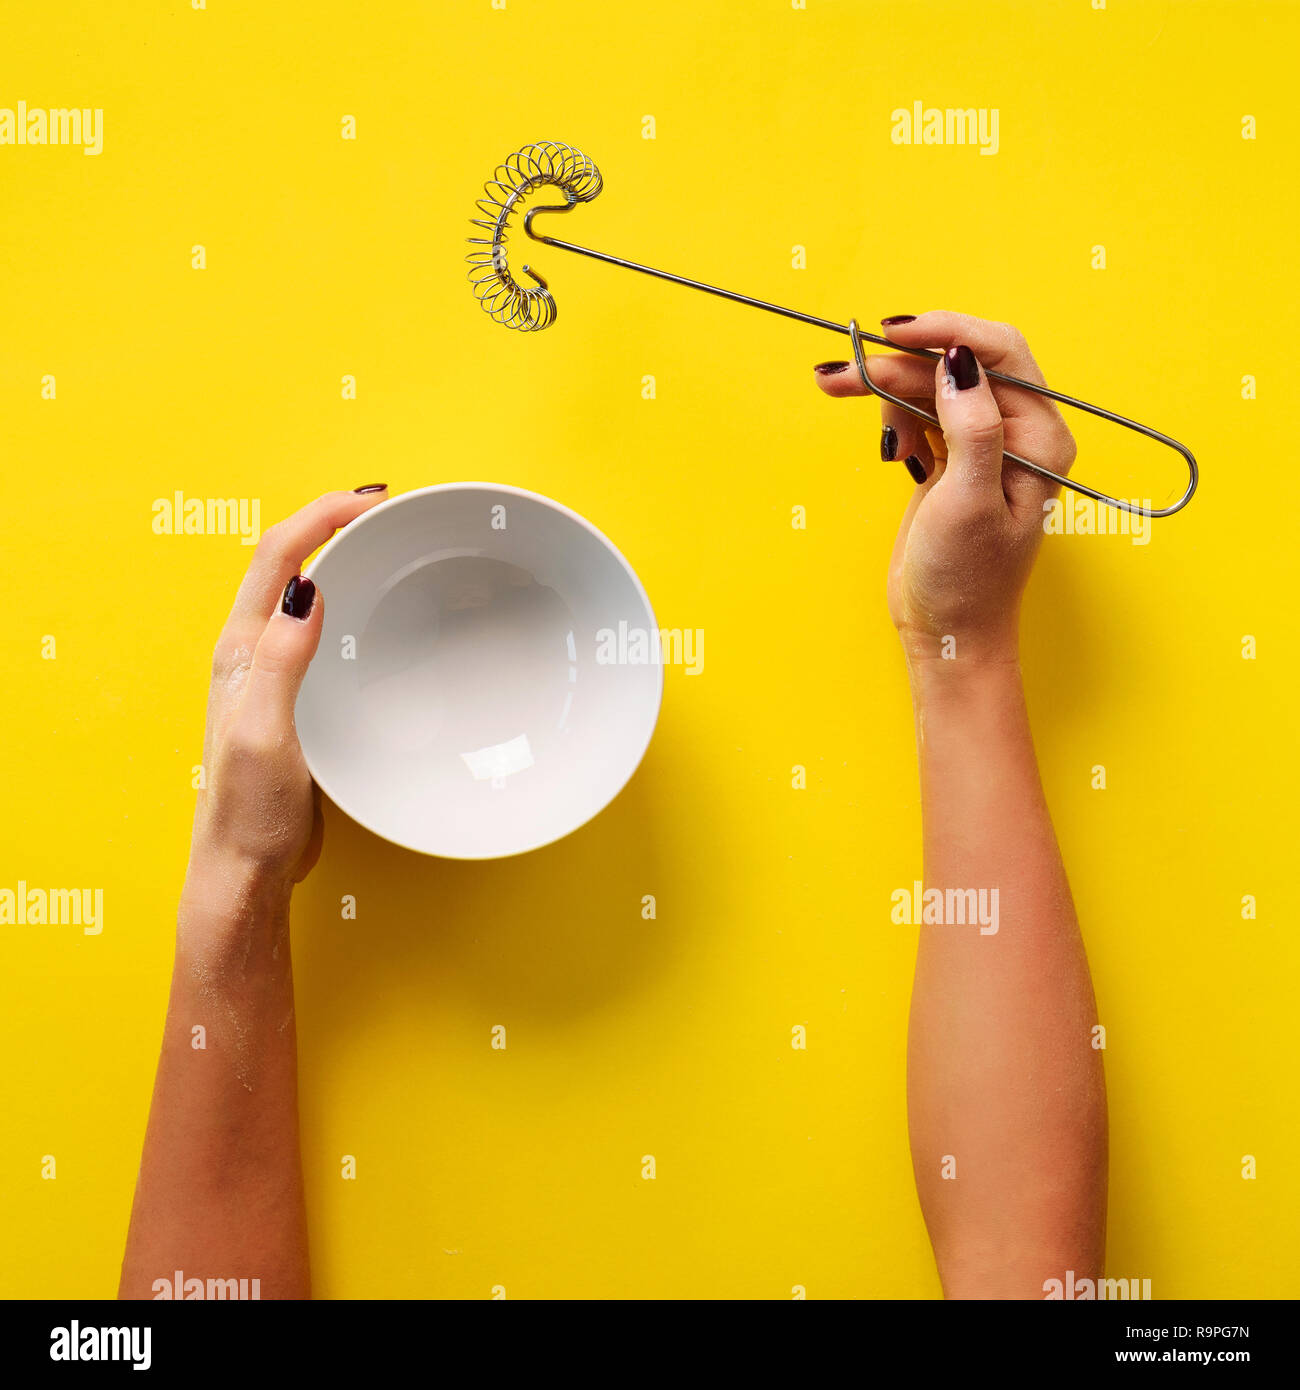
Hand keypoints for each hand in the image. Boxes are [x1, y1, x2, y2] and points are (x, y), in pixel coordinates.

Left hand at [184, 488, 388, 916]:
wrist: (247, 869)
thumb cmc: (248, 813)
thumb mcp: (265, 734)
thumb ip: (281, 661)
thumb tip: (306, 589)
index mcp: (241, 651)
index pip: (277, 556)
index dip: (321, 516)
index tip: (372, 502)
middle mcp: (253, 653)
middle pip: (288, 560)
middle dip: (334, 521)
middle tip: (388, 509)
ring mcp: (276, 675)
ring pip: (306, 592)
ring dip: (342, 557)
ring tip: (388, 543)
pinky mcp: (300, 698)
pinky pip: (324, 631)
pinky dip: (352, 603)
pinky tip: (381, 615)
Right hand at [814, 313, 1075, 666]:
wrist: (946, 633)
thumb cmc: (967, 581)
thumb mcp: (969, 502)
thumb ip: (972, 427)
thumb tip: (958, 360)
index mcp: (1039, 438)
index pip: (999, 353)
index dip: (946, 333)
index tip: (893, 332)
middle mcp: (1017, 434)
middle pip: (955, 366)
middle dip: (899, 362)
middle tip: (841, 374)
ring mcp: (982, 445)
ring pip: (931, 386)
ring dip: (887, 388)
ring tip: (839, 393)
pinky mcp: (951, 460)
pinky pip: (920, 413)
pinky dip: (895, 417)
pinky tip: (890, 449)